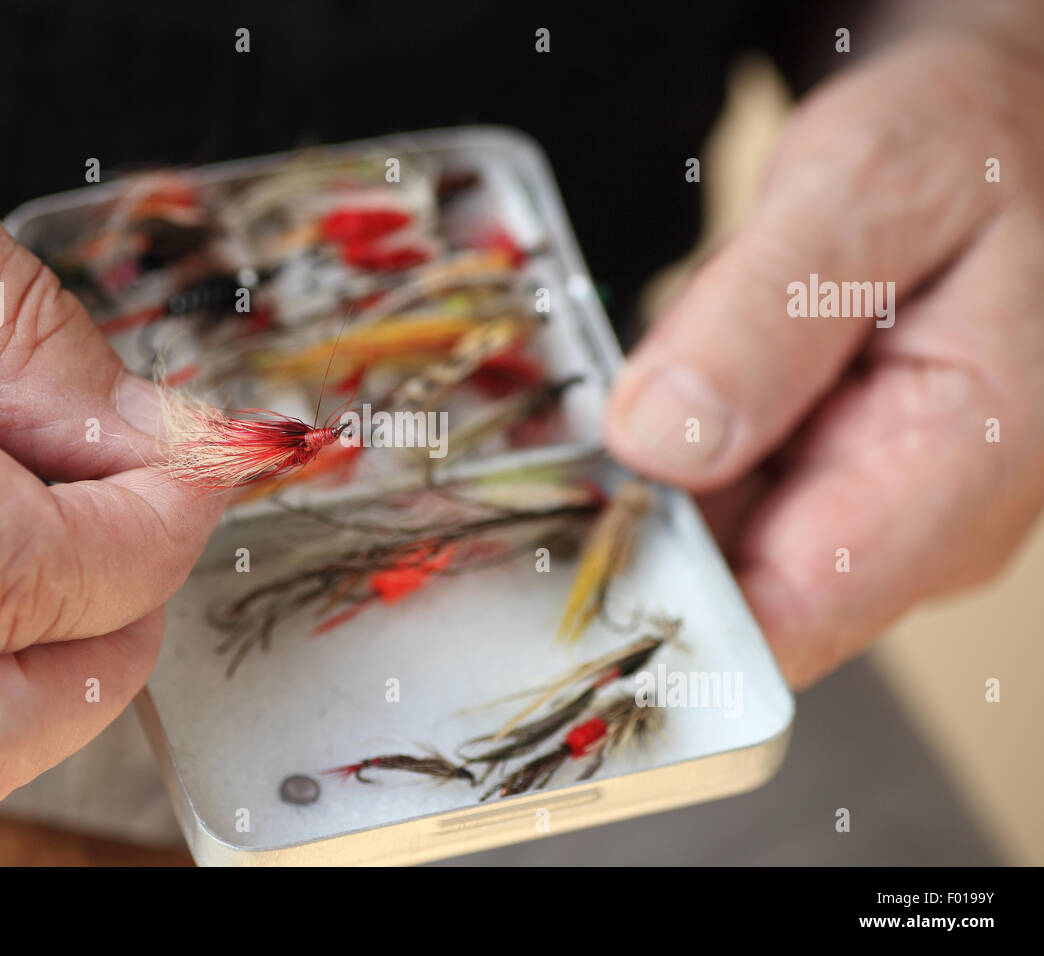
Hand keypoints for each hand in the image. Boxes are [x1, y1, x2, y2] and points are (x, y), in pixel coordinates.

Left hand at [605, 30, 1043, 686]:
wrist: (989, 130)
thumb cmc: (961, 143)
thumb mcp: (869, 188)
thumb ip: (768, 318)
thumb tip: (660, 441)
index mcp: (962, 468)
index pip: (788, 619)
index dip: (658, 606)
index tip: (556, 552)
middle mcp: (917, 526)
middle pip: (731, 593)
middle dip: (628, 537)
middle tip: (539, 465)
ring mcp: (865, 511)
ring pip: (709, 551)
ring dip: (632, 497)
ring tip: (575, 423)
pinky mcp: (821, 487)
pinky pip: (714, 505)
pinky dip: (655, 465)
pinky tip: (622, 409)